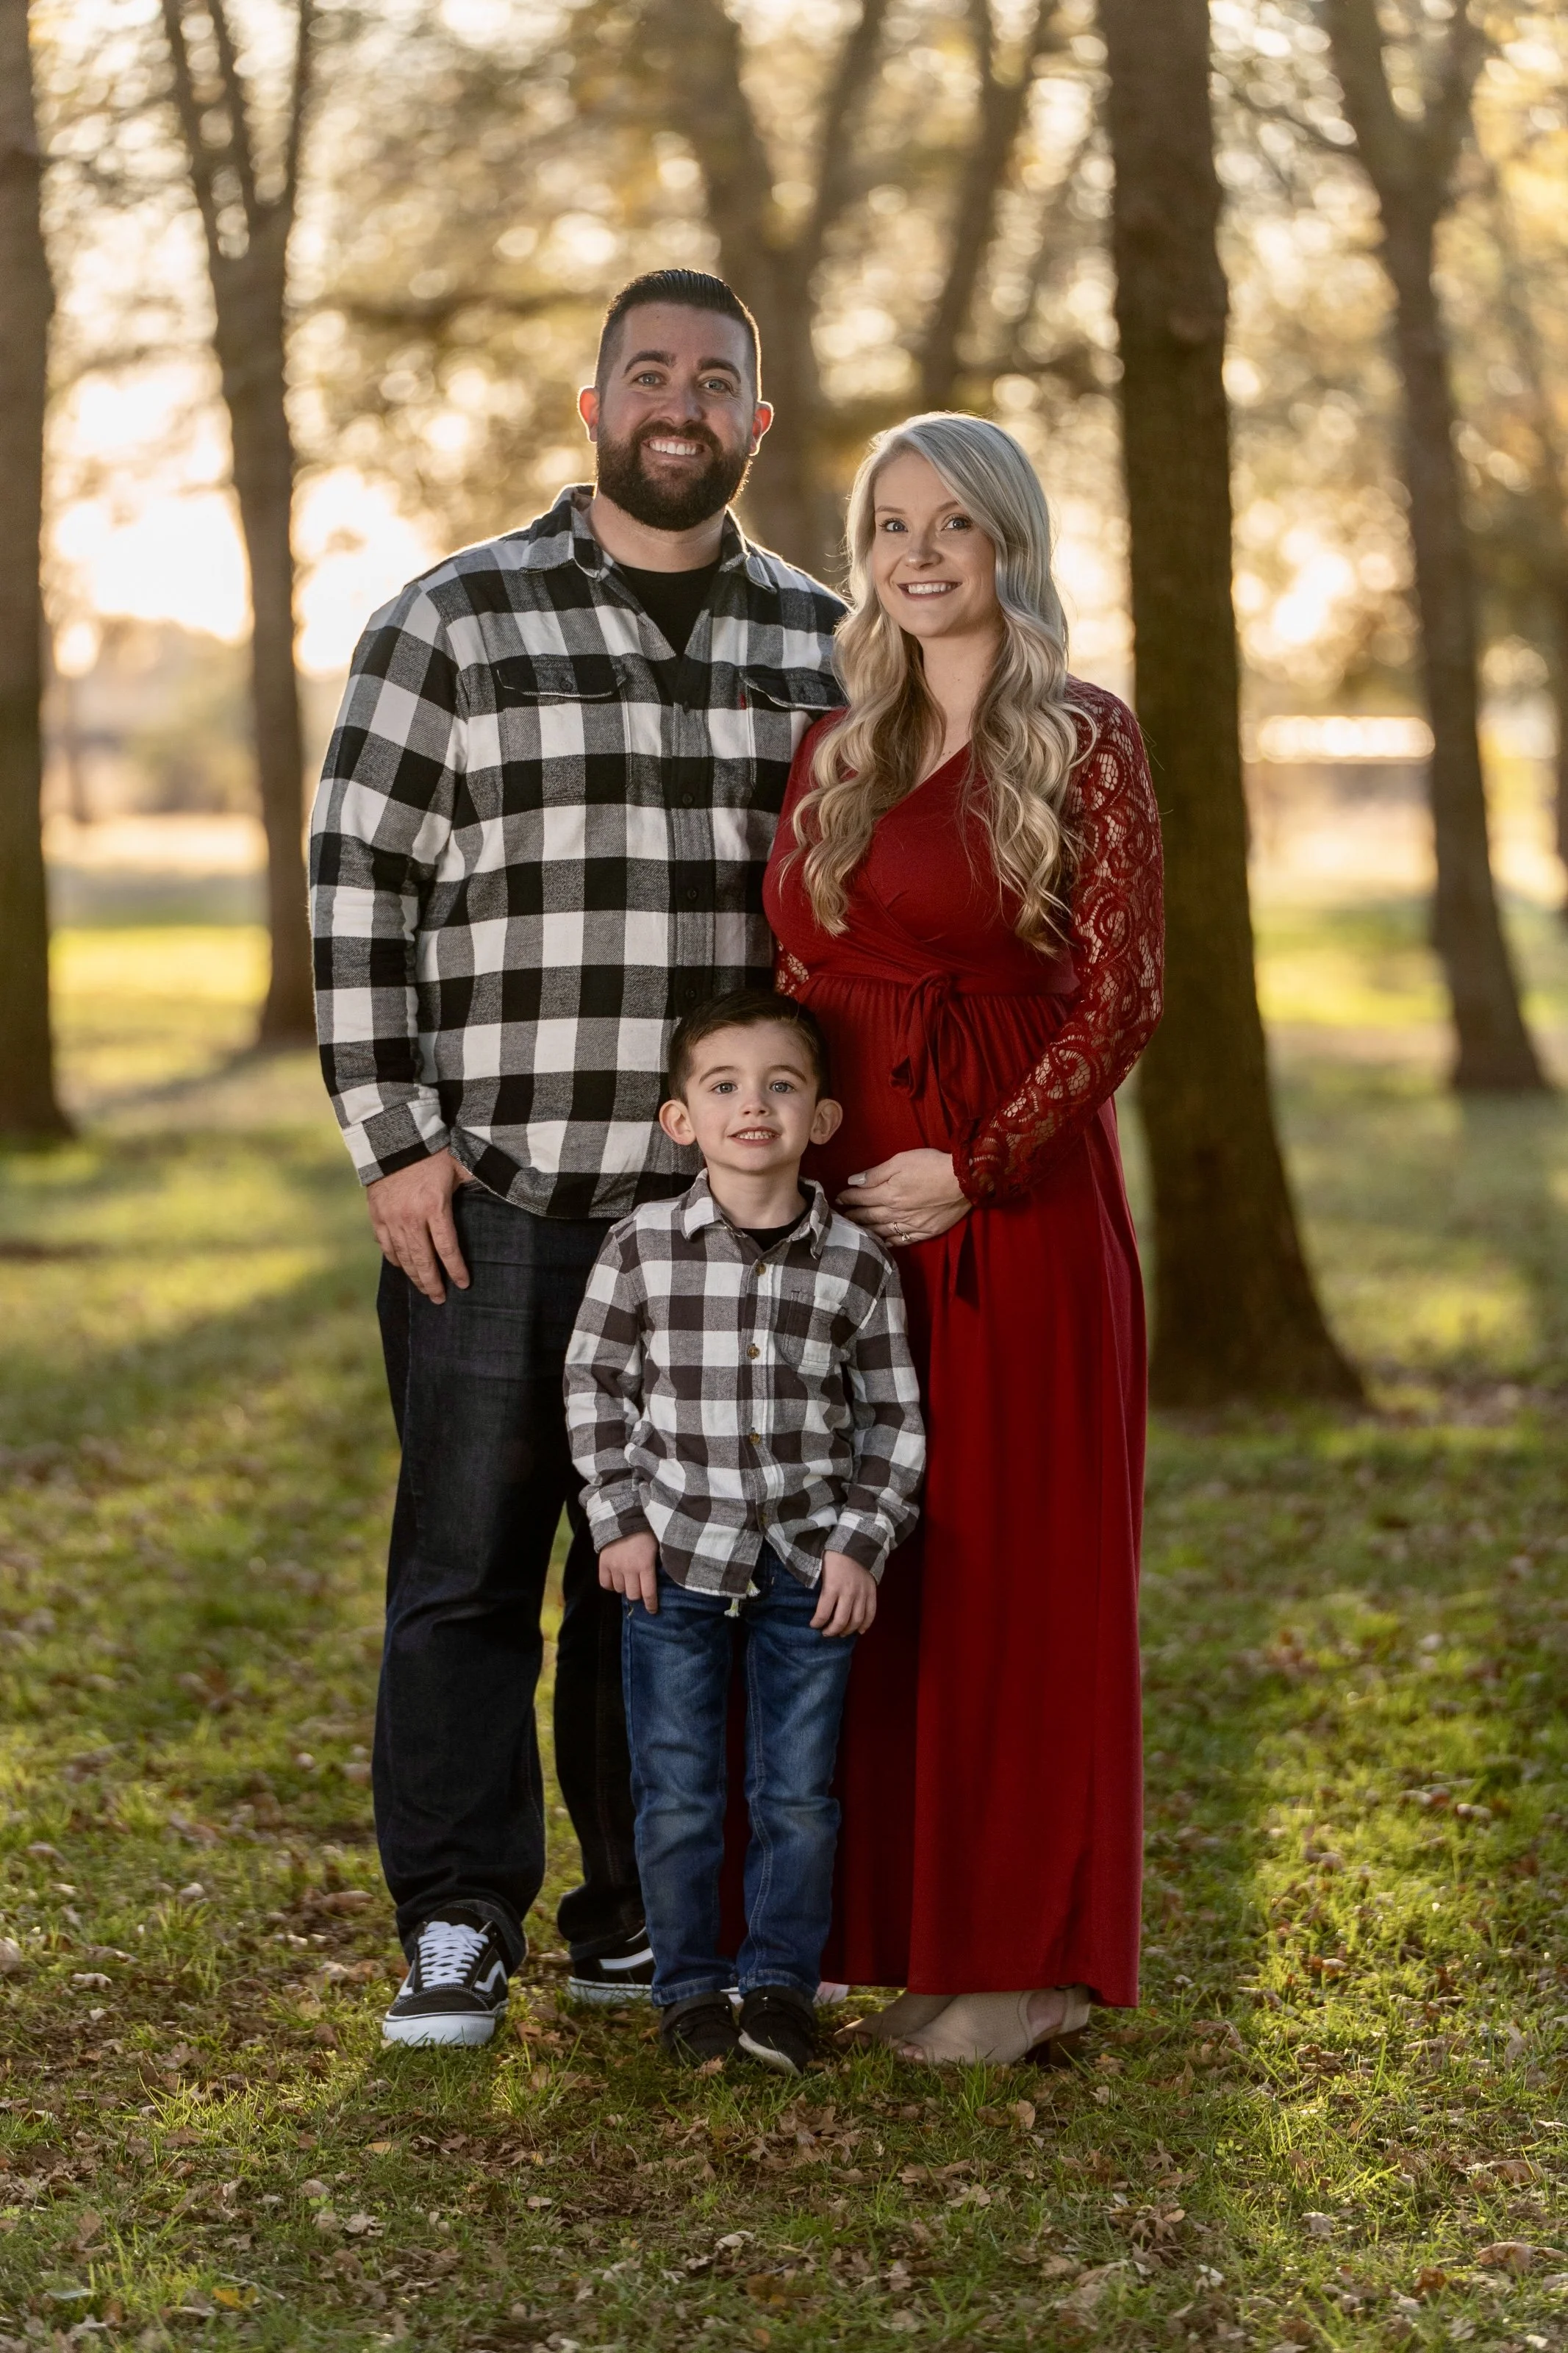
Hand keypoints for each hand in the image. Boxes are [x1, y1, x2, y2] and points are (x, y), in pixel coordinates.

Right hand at [366, 1149, 474, 1302]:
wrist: (393, 1138)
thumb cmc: (432, 1152)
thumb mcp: (460, 1165)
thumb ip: (477, 1182)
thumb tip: (504, 1189)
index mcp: (434, 1207)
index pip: (447, 1248)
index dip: (456, 1269)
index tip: (463, 1284)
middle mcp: (411, 1217)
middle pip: (423, 1260)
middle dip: (432, 1283)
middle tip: (439, 1300)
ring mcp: (391, 1218)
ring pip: (403, 1257)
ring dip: (414, 1276)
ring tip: (423, 1289)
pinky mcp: (377, 1215)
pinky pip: (385, 1245)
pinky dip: (394, 1259)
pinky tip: (403, 1267)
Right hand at [599, 1529, 659, 1612]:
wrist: (624, 1516)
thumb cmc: (646, 1531)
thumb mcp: (658, 1546)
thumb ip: (658, 1563)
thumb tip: (663, 1579)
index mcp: (645, 1565)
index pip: (648, 1593)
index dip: (651, 1605)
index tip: (653, 1611)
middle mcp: (629, 1569)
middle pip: (633, 1595)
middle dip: (638, 1595)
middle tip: (640, 1590)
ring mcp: (614, 1566)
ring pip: (619, 1590)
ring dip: (625, 1587)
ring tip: (629, 1580)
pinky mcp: (603, 1563)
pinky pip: (605, 1584)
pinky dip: (611, 1584)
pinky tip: (616, 1579)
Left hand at [811, 1550, 877, 1636]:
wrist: (857, 1541)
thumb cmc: (834, 1555)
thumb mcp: (821, 1569)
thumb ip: (820, 1587)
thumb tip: (814, 1603)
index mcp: (832, 1586)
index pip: (823, 1613)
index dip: (817, 1623)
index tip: (813, 1625)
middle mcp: (848, 1593)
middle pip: (841, 1621)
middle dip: (832, 1631)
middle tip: (826, 1633)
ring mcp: (862, 1594)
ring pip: (856, 1620)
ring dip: (848, 1630)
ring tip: (841, 1633)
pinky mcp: (872, 1592)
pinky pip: (871, 1613)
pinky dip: (866, 1624)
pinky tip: (860, 1631)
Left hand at [836, 1148, 969, 1246]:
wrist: (964, 1180)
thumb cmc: (931, 1165)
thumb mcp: (901, 1161)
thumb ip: (876, 1173)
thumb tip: (853, 1181)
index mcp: (888, 1194)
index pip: (861, 1197)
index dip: (848, 1197)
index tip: (838, 1198)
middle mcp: (896, 1213)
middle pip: (868, 1216)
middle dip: (853, 1215)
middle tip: (842, 1216)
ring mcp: (911, 1225)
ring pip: (882, 1231)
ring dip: (866, 1230)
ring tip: (855, 1230)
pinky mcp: (925, 1232)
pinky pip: (902, 1241)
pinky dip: (889, 1242)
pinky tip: (881, 1242)